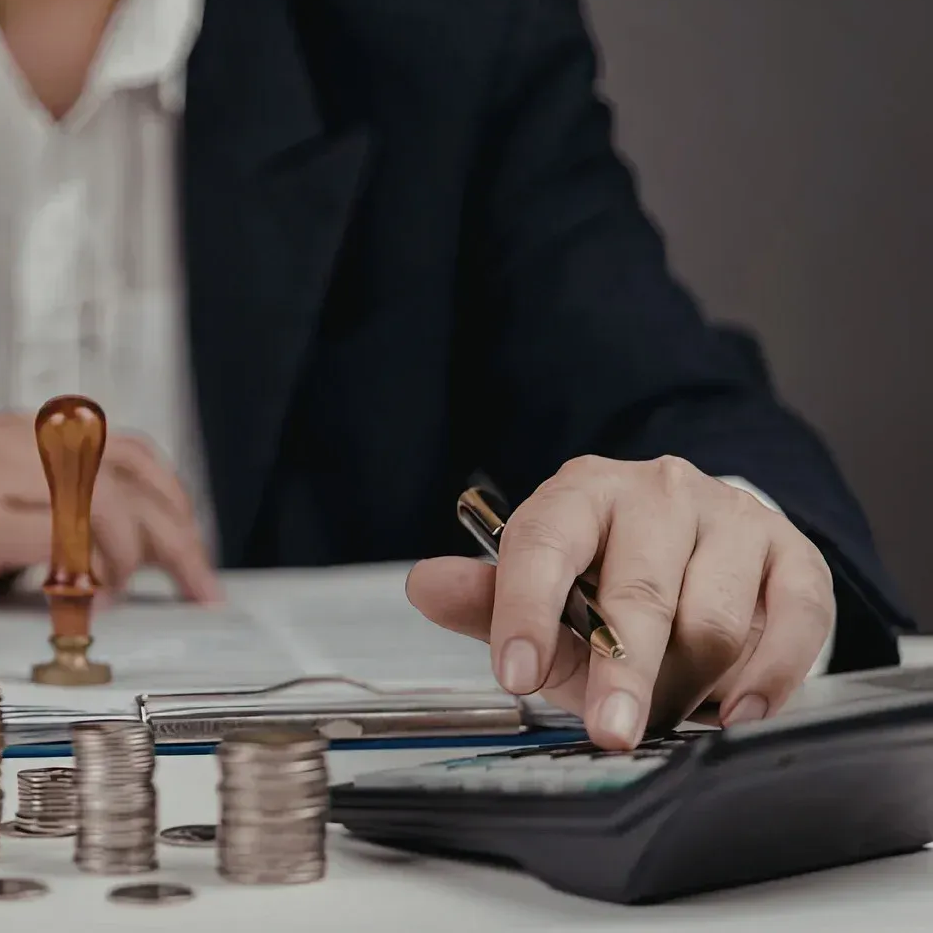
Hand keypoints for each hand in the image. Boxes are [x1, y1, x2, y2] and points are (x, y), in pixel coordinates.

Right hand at [0, 412, 221, 617]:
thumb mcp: (5, 497)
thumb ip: (65, 504)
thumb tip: (136, 541)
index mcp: (31, 432)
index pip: (133, 456)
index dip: (175, 505)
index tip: (194, 550)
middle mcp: (20, 442)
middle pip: (133, 479)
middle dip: (176, 537)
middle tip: (196, 583)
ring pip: (107, 505)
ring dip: (130, 557)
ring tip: (120, 591)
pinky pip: (62, 542)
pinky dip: (87, 574)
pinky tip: (85, 596)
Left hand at [407, 456, 834, 748]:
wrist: (694, 550)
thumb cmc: (606, 582)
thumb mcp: (540, 595)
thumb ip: (484, 600)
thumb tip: (426, 585)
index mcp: (581, 493)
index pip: (545, 543)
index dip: (526, 610)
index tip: (514, 673)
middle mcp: (658, 491)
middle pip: (641, 590)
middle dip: (622, 671)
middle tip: (610, 731)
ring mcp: (731, 517)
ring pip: (715, 618)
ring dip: (688, 684)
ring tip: (664, 711)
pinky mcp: (794, 554)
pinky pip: (795, 622)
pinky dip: (766, 678)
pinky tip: (734, 711)